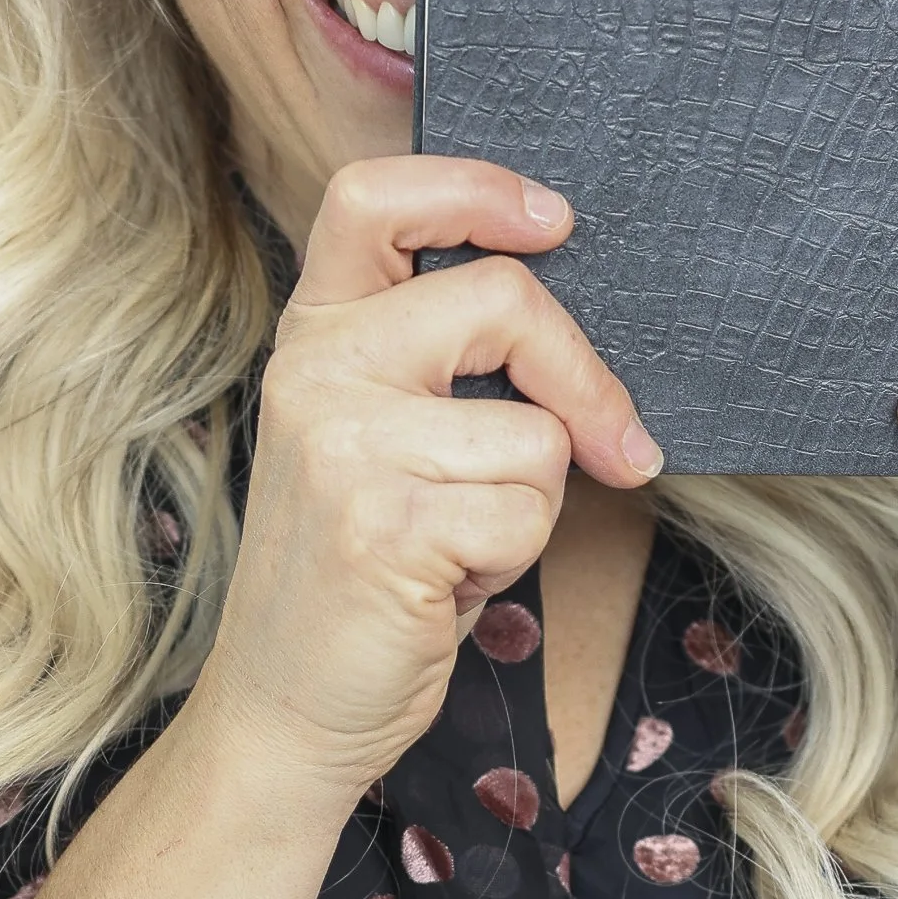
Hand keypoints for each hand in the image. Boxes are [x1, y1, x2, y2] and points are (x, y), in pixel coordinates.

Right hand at [192, 156, 660, 807]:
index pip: (374, 198)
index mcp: (314, 333)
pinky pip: (529, 511)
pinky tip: (449, 585)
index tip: (552, 223)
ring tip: (458, 543)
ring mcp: (345, 446)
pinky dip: (516, 559)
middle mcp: (317, 370)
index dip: (474, 188)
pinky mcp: (386, 526)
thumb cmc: (357, 573)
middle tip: (615, 445)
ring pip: (538, 432)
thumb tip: (580, 335)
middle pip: (503, 299)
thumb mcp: (374, 437)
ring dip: (532, 504)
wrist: (282, 710)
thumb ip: (437, 364)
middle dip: (583, 376)